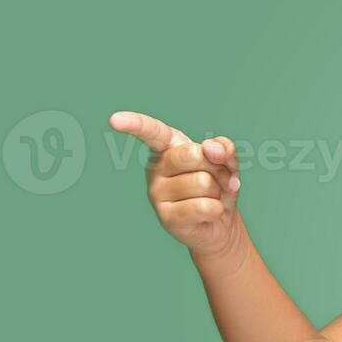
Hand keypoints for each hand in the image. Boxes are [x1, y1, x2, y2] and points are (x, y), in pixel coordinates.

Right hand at [108, 110, 242, 257]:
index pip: (151, 132)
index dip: (134, 124)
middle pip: (194, 155)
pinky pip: (202, 206)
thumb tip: (211, 149)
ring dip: (218, 191)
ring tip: (211, 197)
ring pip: (203, 182)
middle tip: (220, 179)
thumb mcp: (226, 160)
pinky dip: (216, 209)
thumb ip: (223, 147)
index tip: (115, 120)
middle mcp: (156, 168)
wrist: (220, 222)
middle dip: (218, 167)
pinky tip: (209, 213)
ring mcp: (157, 194)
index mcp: (167, 147)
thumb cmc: (218, 185)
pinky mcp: (166, 218)